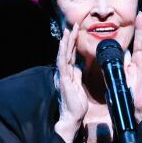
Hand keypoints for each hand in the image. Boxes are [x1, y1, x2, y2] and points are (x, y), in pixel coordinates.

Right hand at [54, 26, 88, 142]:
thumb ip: (78, 75)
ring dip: (66, 42)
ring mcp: (63, 75)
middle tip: (72, 25)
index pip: (71, 55)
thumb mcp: (79, 86)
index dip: (73, 43)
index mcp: (69, 73)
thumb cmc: (76, 104)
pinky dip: (62, 53)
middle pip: (67, 52)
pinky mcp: (64, 80)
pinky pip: (62, 64)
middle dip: (70, 39)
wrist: (72, 117)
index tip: (76, 32)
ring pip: (64, 55)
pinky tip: (62, 44)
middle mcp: (65, 72)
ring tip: (67, 30)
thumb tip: (79, 67)